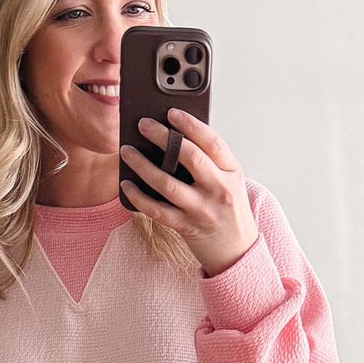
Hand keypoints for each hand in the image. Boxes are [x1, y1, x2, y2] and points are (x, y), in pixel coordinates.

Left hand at [120, 108, 258, 277]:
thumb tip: (172, 136)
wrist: (237, 250)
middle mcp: (219, 189)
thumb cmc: (228, 209)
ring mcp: (202, 210)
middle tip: (143, 125)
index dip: (191, 125)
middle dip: (163, 138)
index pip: (212, 142)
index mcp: (231, 172)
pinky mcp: (187, 227)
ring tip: (127, 152)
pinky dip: (139, 197)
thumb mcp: (229, 181)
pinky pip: (157, 210)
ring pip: (168, 184)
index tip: (172, 112)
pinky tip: (126, 185)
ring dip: (143, 166)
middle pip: (190, 158)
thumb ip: (209, 161)